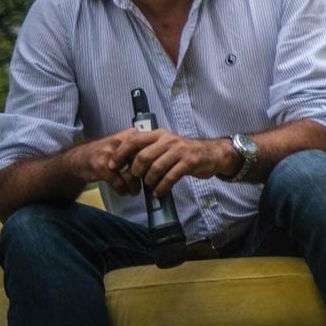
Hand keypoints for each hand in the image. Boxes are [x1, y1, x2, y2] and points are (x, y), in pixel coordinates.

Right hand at [67, 129, 156, 196]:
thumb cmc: (106, 154)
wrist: (78, 159)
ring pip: (130, 173)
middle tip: (147, 185)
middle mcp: (121, 141)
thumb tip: (158, 166)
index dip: (153, 164)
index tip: (154, 174)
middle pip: (142, 161)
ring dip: (134, 185)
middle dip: (144, 176)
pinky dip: (122, 189)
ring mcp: (110, 153)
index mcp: (131, 135)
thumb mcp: (125, 147)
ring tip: (135, 191)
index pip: (150, 149)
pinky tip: (124, 192)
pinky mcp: (101, 165)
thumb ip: (140, 152)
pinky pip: (118, 181)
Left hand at [119, 129, 233, 195]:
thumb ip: (149, 149)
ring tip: (149, 186)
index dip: (120, 153)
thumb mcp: (166, 144)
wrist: (212, 153)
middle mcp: (169, 140)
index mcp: (160, 134)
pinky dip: (161, 187)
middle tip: (135, 180)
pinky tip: (159, 192)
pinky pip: (170, 177)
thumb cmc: (184, 152)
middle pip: (143, 156)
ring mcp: (180, 150)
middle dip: (135, 172)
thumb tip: (125, 161)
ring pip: (155, 168)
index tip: (112, 165)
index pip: (134, 140)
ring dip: (149, 181)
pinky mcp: (189, 162)